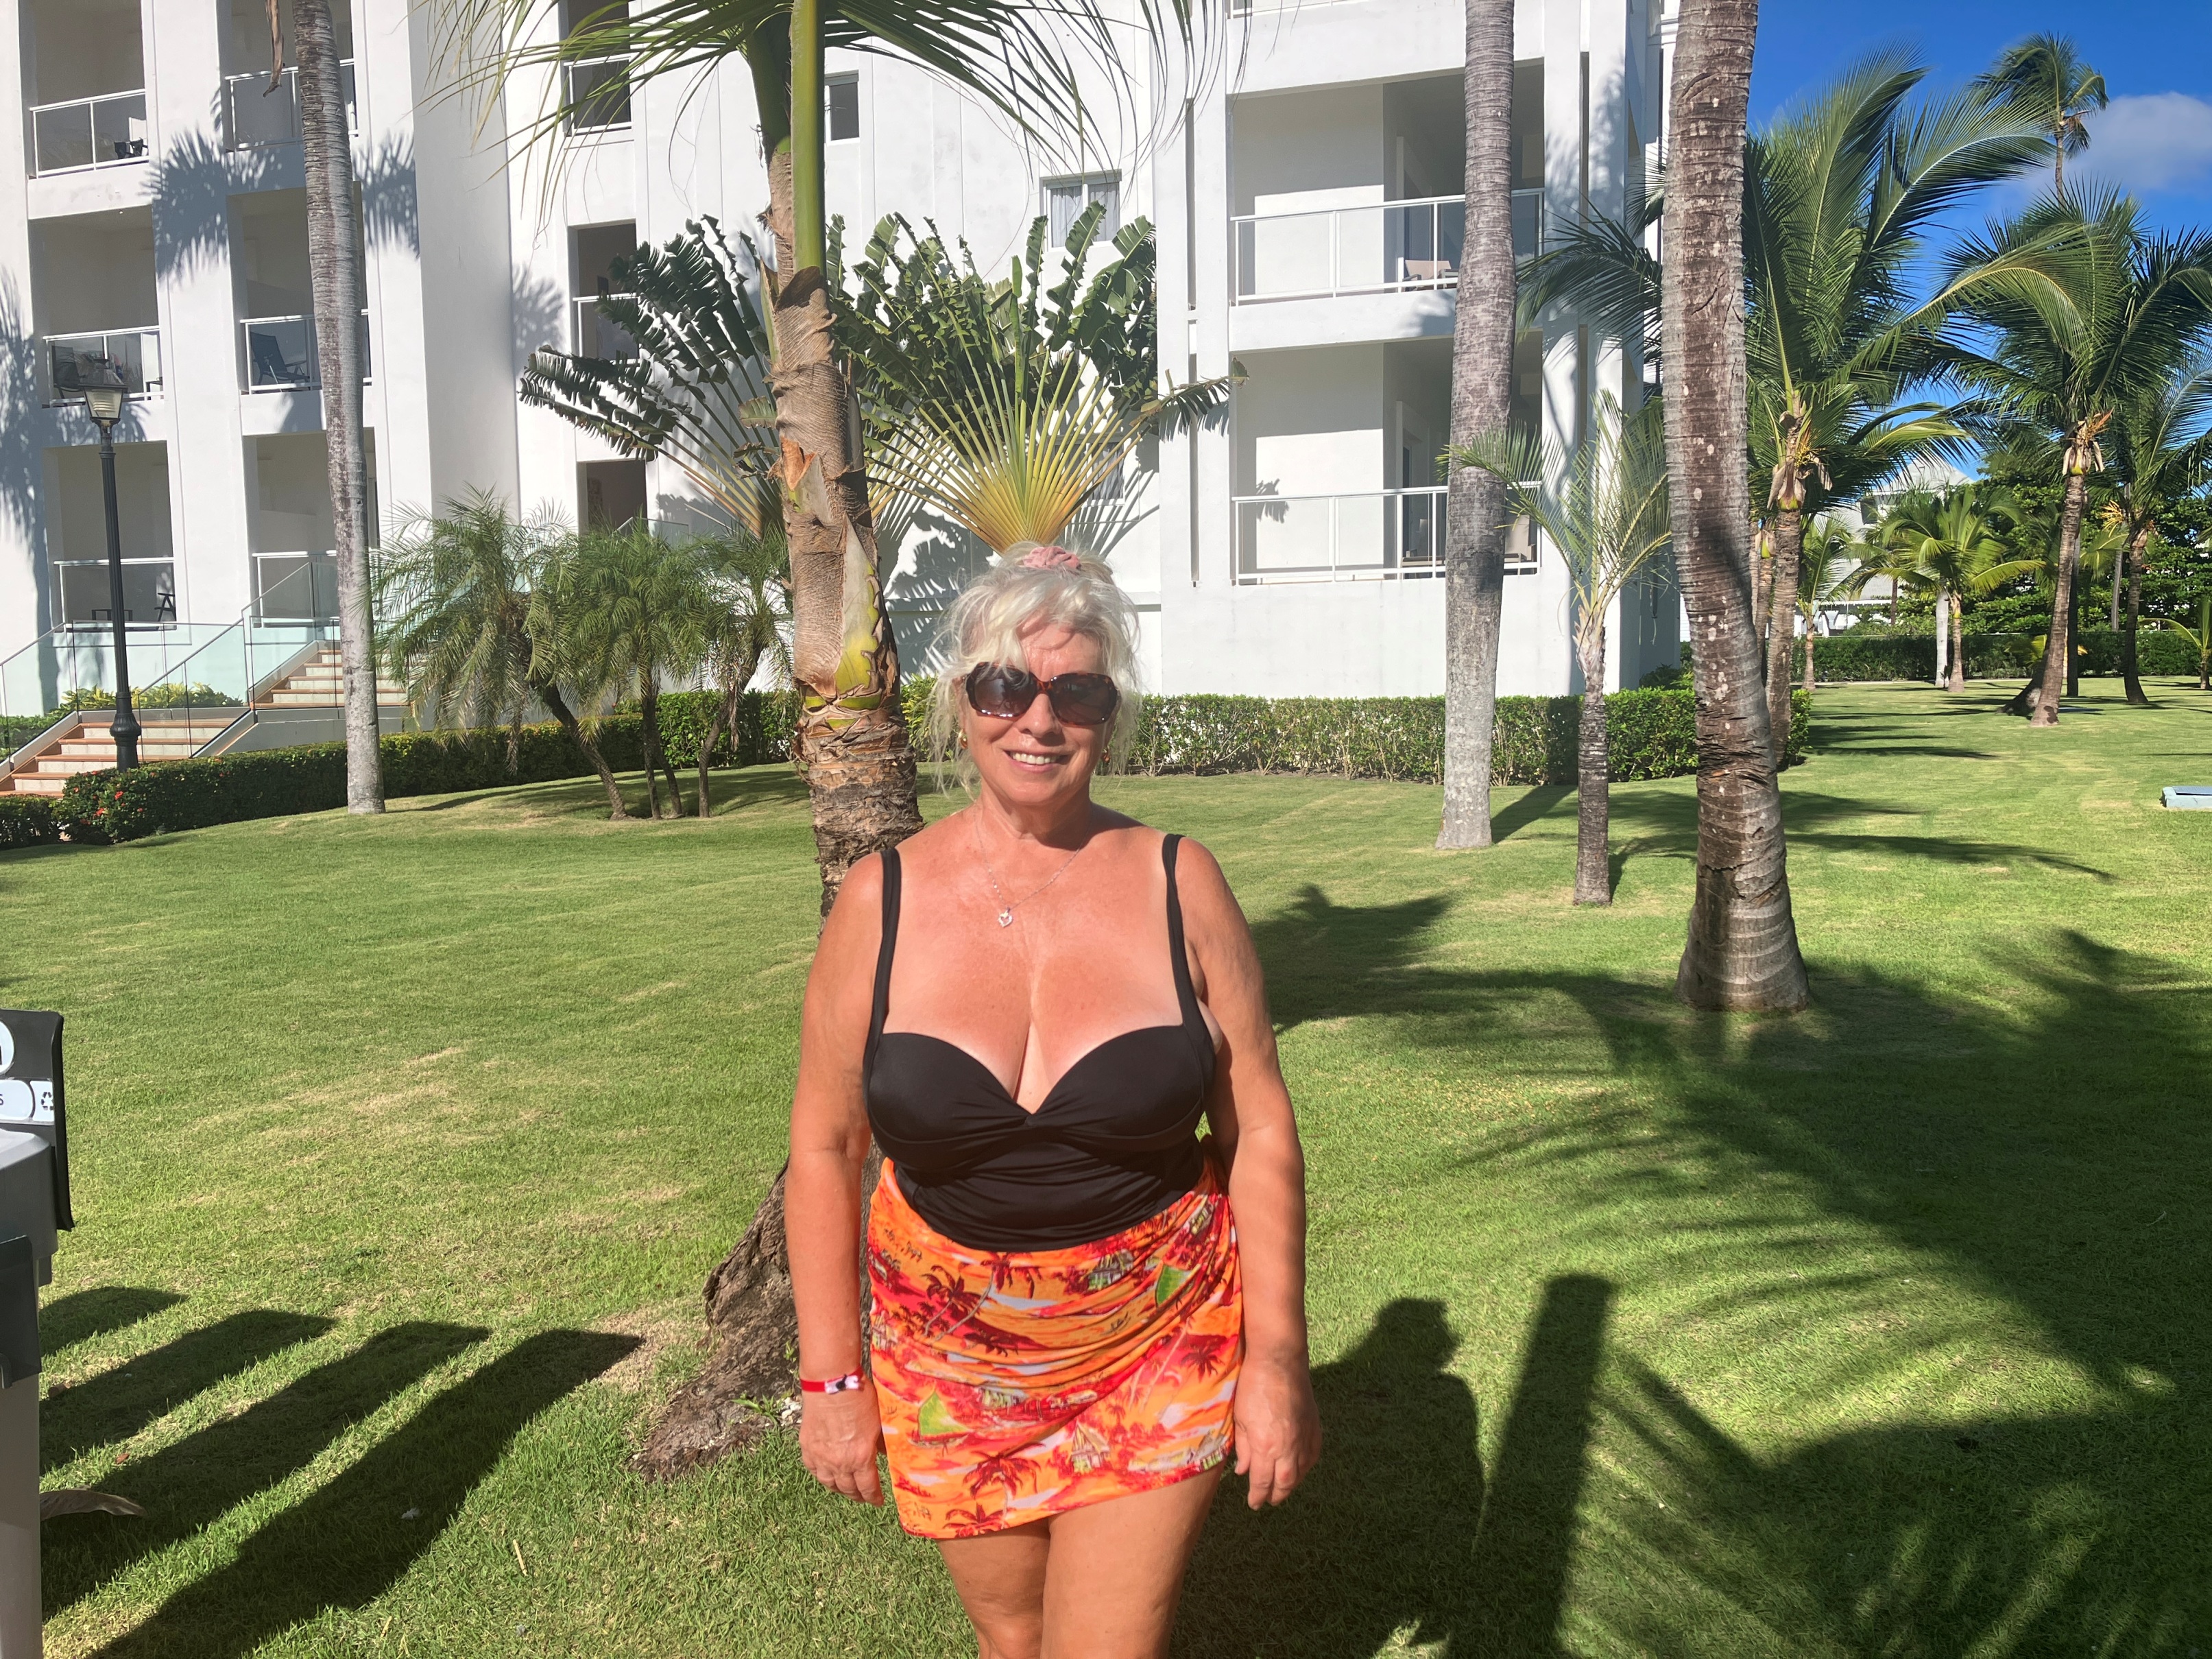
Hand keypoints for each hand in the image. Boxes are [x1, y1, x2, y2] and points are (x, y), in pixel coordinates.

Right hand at [799, 1385, 885, 1506]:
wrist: (832, 1382)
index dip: (873, 1497)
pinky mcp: (807, 1447)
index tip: (877, 1501)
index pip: (868, 1488)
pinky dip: (821, 1476)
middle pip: (848, 1489)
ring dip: (839, 1489)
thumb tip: (884, 1455)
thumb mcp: (879, 1422)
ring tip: (846, 1490)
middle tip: (864, 1497)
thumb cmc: (859, 1397)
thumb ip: (881, 1443)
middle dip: (858, 1495)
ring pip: (829, 1483)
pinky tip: (827, 1475)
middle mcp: (840, 1462)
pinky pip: (814, 1470)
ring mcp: (821, 1456)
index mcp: (861, 1457)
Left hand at [1233, 1350, 1320, 1507]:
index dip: (1257, 1496)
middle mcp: (1287, 1448)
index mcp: (1264, 1446)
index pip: (1262, 1482)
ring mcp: (1304, 1438)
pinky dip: (1305, 1468)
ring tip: (1282, 1489)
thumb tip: (1243, 1471)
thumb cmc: (1253, 1385)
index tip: (1254, 1503)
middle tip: (1268, 1501)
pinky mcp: (1314, 1428)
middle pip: (1283, 1483)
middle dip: (1275, 1496)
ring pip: (1300, 1473)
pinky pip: (1312, 1456)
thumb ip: (1242, 1448)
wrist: (1279, 1361)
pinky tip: (1299, 1469)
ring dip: (1290, 1485)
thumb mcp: (1240, 1418)